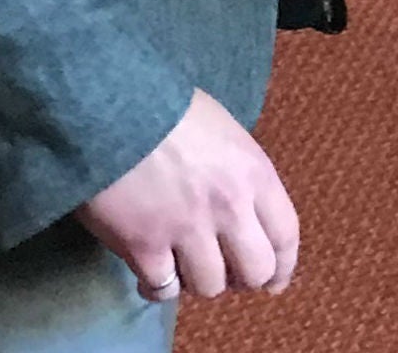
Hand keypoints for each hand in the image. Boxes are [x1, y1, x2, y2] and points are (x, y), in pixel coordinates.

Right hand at [75, 90, 298, 302]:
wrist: (112, 109)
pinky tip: (151, 278)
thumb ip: (240, 175)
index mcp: (254, 174)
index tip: (275, 283)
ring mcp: (187, 230)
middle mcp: (229, 207)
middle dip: (243, 280)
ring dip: (197, 282)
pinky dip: (158, 288)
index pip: (285, 234)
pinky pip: (163, 289)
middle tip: (224, 274)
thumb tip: (241, 209)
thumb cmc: (169, 111)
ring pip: (209, 286)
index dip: (283, 266)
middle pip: (255, 272)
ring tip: (182, 267)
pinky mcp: (144, 247)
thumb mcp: (224, 133)